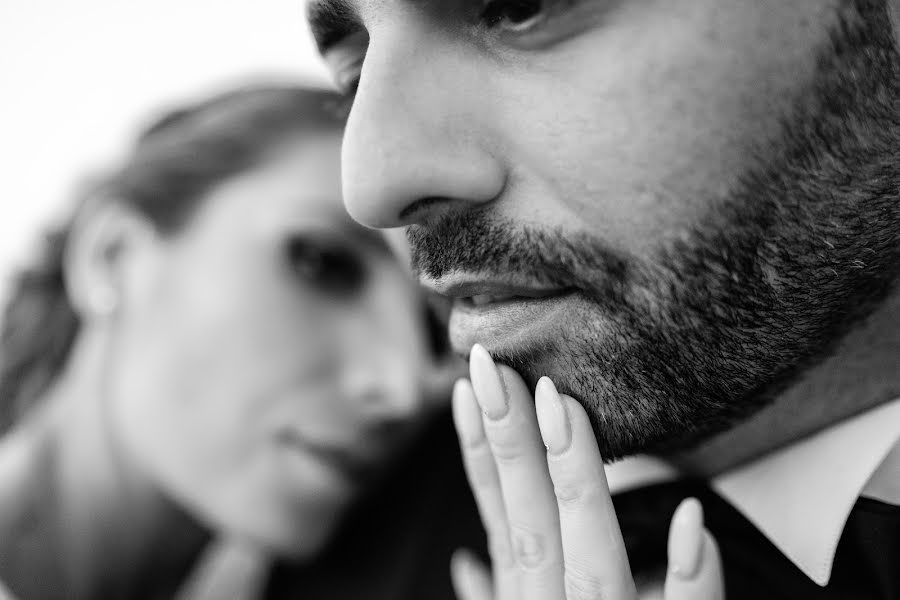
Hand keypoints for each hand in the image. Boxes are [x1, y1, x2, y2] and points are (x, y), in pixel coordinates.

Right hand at [449, 345, 723, 599]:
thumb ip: (493, 597)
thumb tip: (463, 561)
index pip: (500, 517)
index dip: (480, 455)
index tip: (468, 388)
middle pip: (531, 522)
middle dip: (513, 442)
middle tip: (499, 367)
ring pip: (592, 558)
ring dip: (578, 482)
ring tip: (566, 409)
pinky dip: (688, 573)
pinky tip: (691, 515)